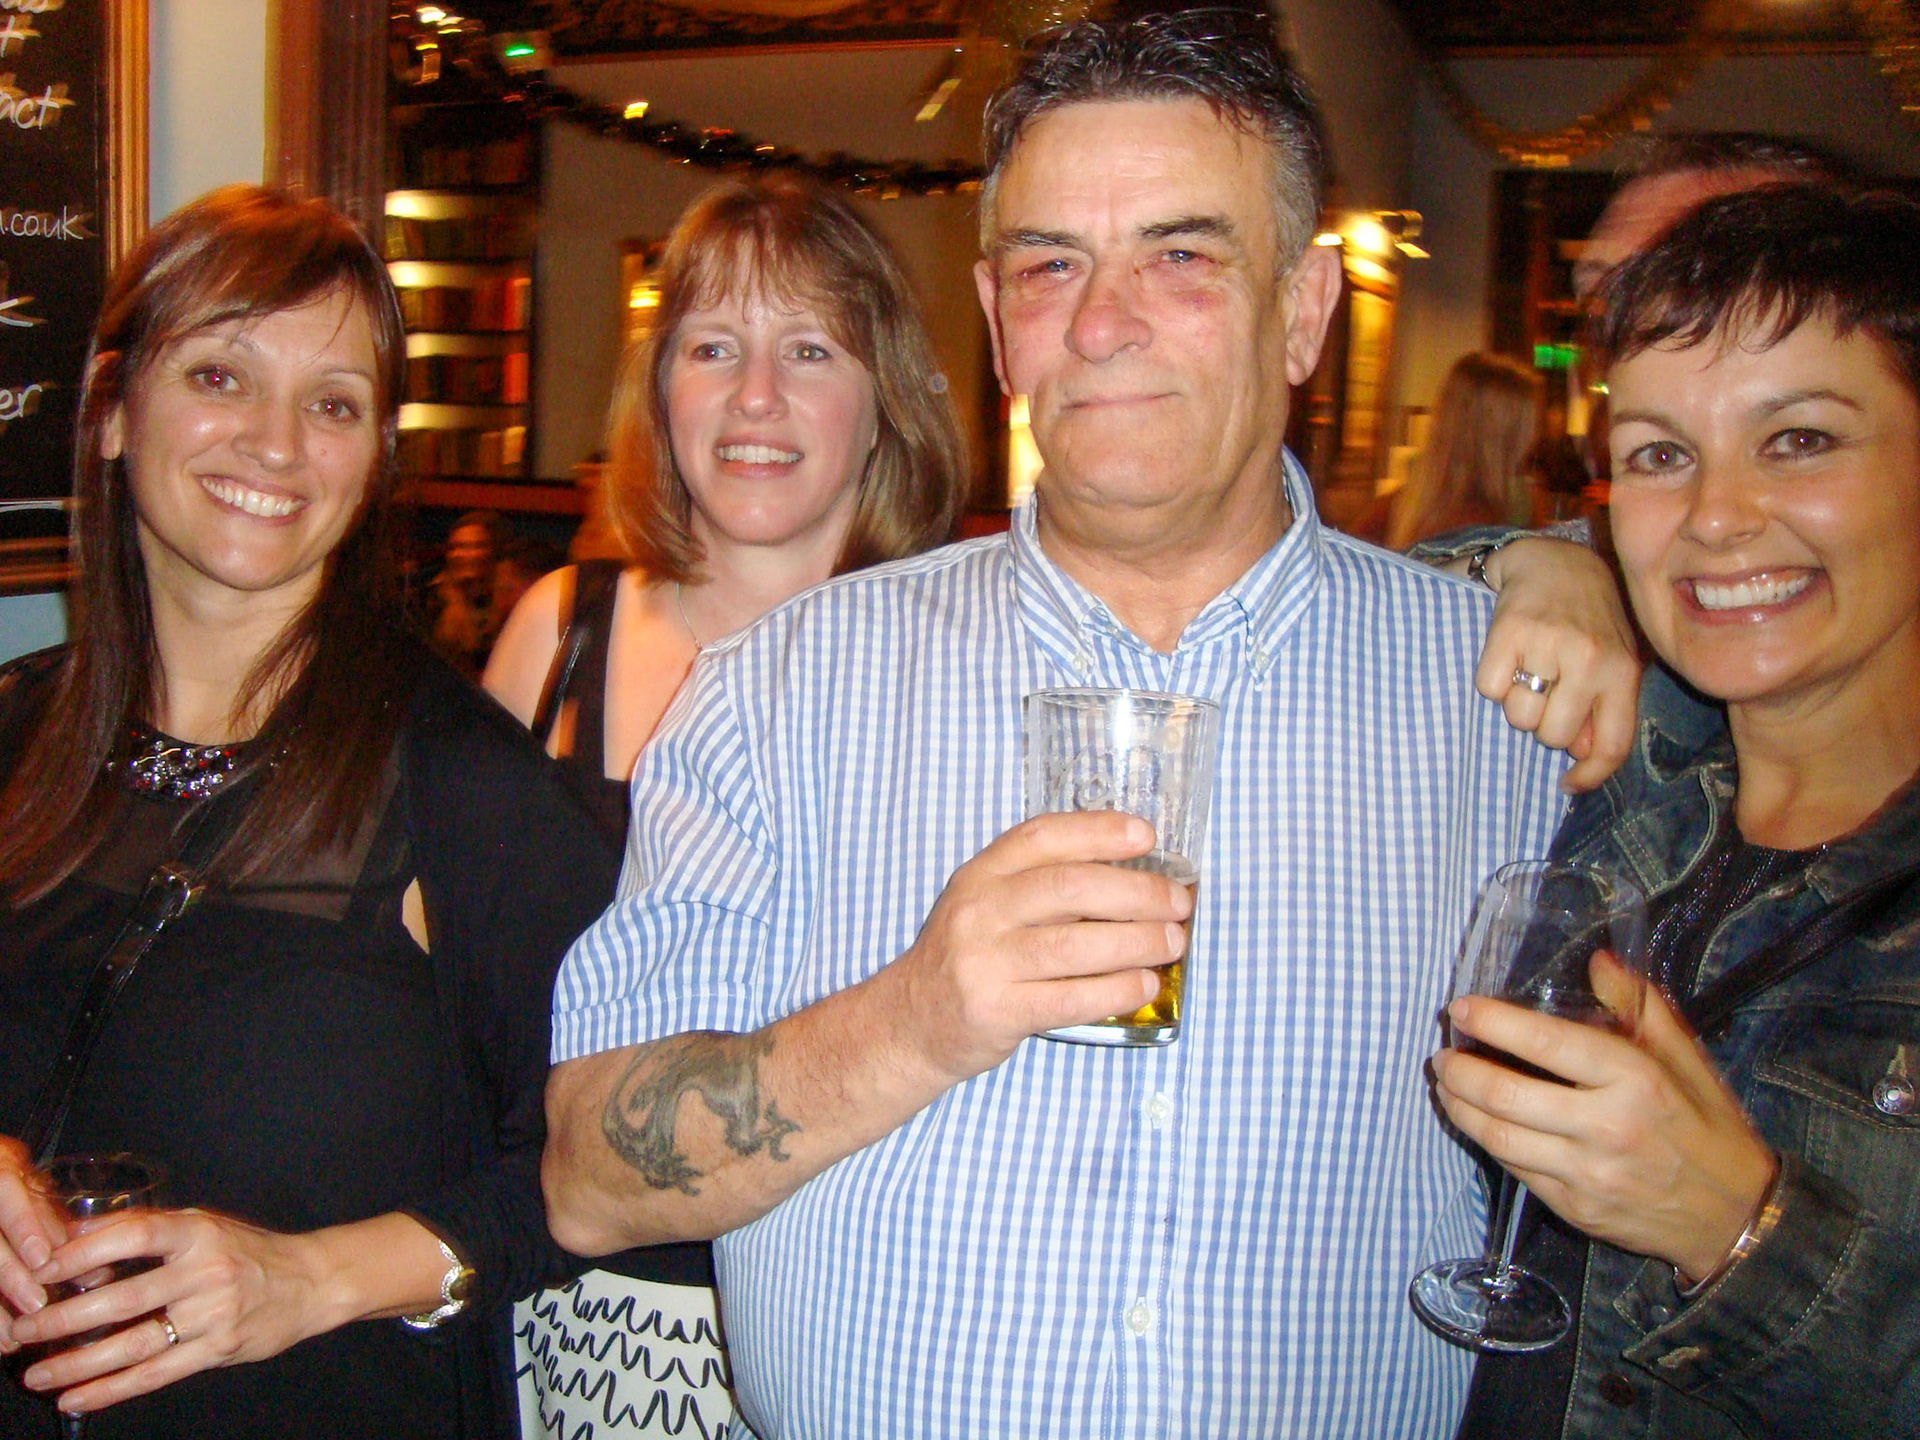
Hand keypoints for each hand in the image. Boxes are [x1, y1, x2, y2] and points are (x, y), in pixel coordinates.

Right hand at [0, 1136, 67, 1350]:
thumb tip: (99, 1272)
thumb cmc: (9, 1186)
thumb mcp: (32, 1194)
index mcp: (0, 1170)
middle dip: (9, 1275)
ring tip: (13, 1340)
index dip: (24, 1227)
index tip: (43, 1260)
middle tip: (36, 1307)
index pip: (7, 1191)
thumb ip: (56, 1227)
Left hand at [9, 1207, 328, 1413]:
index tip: (42, 1270)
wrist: (311, 1281)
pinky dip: (110, 1390)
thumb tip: (75, 1236)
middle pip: (124, 1298)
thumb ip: (147, 1232)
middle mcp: (206, 1270)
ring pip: (133, 1343)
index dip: (84, 1252)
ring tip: (36, 1374)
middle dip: (63, 1318)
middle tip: (21, 1330)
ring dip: (77, 1363)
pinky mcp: (218, 1349)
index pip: (134, 1236)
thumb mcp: (204, 1227)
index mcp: (198, 1232)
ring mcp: (213, 1313)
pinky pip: (155, 1374)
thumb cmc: (248, 1252)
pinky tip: (76, 1398)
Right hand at [891, 810, 1191, 1083]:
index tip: (1146, 836)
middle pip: (1068, 888)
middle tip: (1177, 903)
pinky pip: (1067, 999)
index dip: (1098, 831)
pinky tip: (1144, 985)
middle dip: (1136, 892)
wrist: (910, 1022)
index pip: (1042, 837)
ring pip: (1072, 945)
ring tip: (1172, 942)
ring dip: (1135, 941)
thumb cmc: (969, 957)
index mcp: (981, 875)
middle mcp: (978, 911)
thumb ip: (1042, 886)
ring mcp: (983, 962)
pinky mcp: (995, 1011)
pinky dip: (1115, 990)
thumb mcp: (988, 905)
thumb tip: (1135, 879)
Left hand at [1431, 978, 1776, 1280]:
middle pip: (1505, 1095)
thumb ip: (1640, 1006)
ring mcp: (1587, 1174)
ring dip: (1459, 1107)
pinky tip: (1477, 1121)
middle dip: (1459, 1070)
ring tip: (1446, 1084)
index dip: (1494, 1022)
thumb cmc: (1708, 1128)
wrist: (1734, 1218)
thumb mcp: (1687, 1059)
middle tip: (1443, 1053)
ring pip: (1497, 1137)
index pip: (1546, 1043)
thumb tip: (1597, 961)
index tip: (1462, 1009)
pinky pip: (1514, 1169)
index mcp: (1635, 1081)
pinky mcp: (1575, 1208)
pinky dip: (1486, 1140)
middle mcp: (1606, 1127)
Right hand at [1474, 537, 1640, 792]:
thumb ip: (1606, 709)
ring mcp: (1550, 644)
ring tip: (1527, 674)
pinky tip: (1507, 657)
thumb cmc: (1587, 622)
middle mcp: (1590, 660)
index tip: (1567, 784)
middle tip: (1546, 696)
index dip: (1589, 776)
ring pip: (1520, 716)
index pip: (1612, 745)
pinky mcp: (1510, 630)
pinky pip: (1489, 688)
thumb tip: (1581, 755)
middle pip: (1553, 736)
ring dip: (1517, 703)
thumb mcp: (1612, 663)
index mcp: (1622, 673)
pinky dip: (1491, 680)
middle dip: (1544, 724)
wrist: (1555, 563)